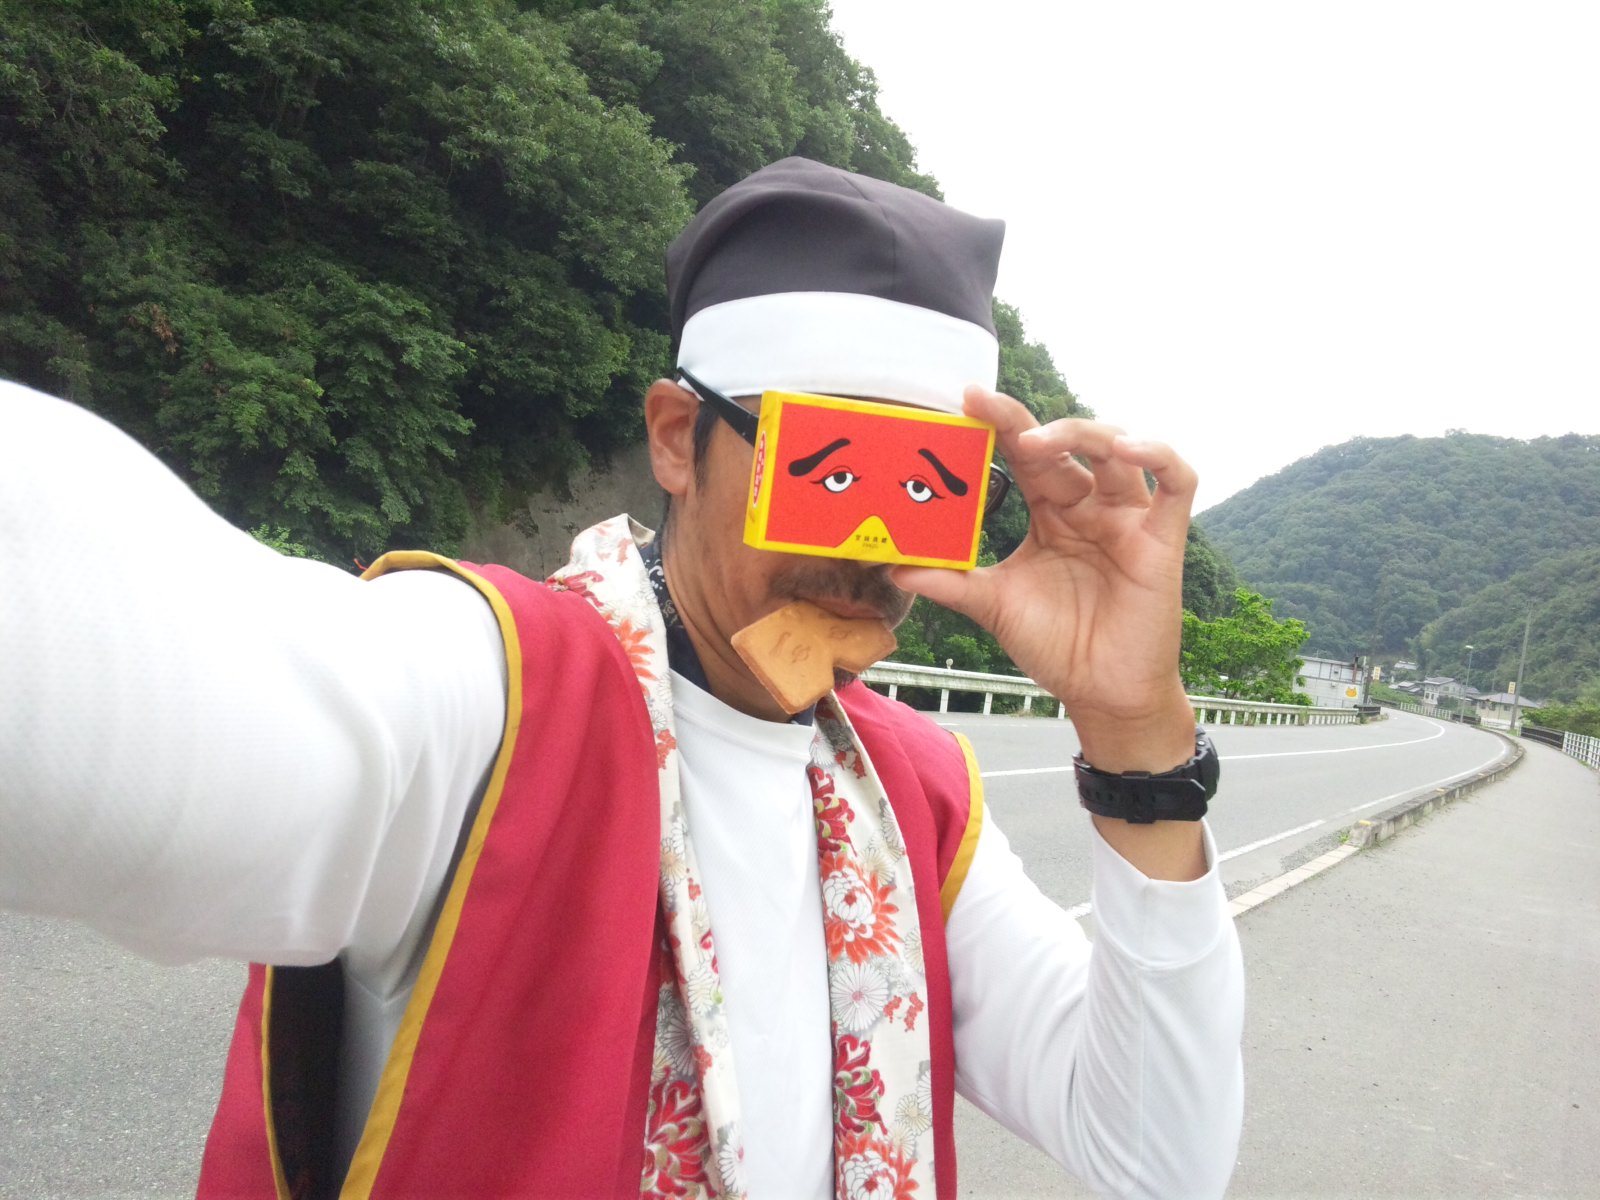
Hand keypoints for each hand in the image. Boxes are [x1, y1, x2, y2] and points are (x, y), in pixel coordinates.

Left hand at [891, 385, 1196, 773]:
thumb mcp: (994, 606)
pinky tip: (1127, 448)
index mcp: (1052, 513)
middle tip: (989, 411)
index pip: (1026, 455)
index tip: (967, 400)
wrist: (1100, 693)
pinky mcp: (1163, 537)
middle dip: (1029, 423)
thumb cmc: (1057, 645)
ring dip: (1081, 432)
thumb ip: (950, 583)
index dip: (1002, 423)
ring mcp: (1128, 518)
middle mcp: (1090, 505)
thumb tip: (894, 567)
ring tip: (1039, 441)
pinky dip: (1158, 454)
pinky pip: (1177, 481)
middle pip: (1067, 443)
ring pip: (1117, 448)